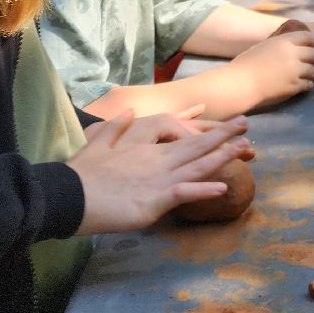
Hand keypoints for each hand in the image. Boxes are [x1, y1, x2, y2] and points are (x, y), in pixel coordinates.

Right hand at [69, 111, 250, 234]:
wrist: (66, 194)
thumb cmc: (81, 174)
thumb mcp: (99, 144)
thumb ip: (117, 128)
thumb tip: (130, 112)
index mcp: (149, 151)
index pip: (186, 139)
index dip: (209, 133)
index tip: (227, 126)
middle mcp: (159, 162)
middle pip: (197, 147)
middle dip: (224, 136)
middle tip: (247, 124)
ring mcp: (158, 180)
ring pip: (197, 166)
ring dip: (223, 157)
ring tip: (245, 149)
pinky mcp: (152, 200)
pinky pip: (183, 193)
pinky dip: (203, 190)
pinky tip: (222, 188)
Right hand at [228, 29, 313, 106]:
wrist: (239, 84)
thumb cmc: (245, 66)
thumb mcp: (264, 47)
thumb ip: (280, 45)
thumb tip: (292, 44)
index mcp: (284, 41)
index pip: (310, 37)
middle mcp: (292, 54)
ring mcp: (294, 71)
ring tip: (310, 77)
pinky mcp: (293, 86)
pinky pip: (308, 84)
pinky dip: (308, 85)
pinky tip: (303, 86)